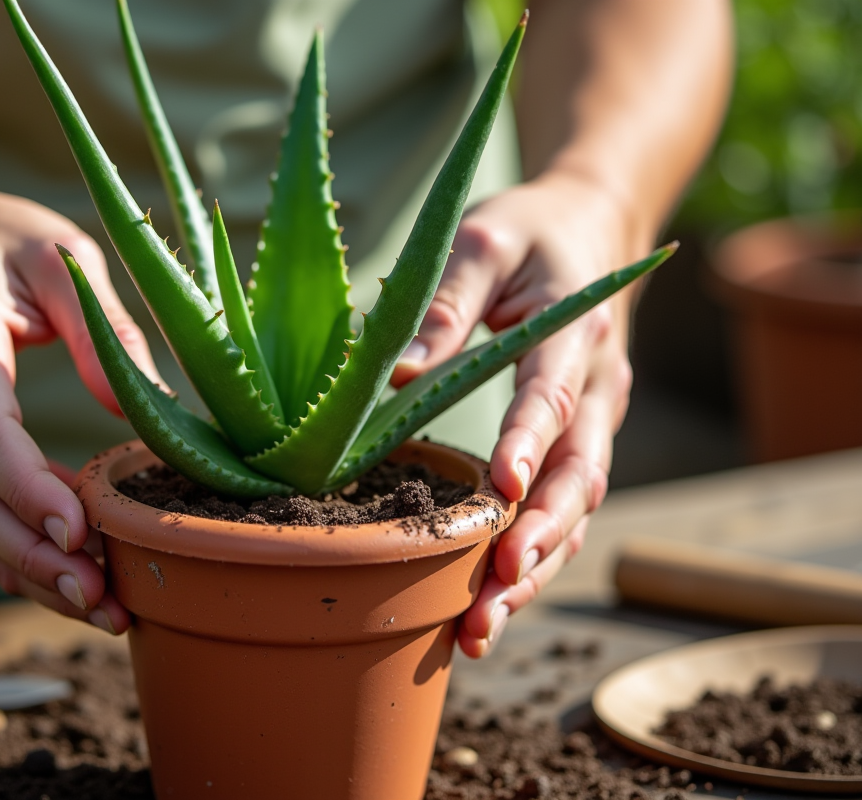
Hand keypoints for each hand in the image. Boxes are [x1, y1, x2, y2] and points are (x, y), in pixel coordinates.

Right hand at [0, 174, 162, 634]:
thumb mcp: (58, 255)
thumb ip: (103, 326)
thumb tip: (149, 404)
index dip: (32, 494)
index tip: (82, 536)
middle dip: (39, 560)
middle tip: (105, 600)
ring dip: (31, 575)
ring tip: (100, 609)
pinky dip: (15, 558)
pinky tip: (68, 583)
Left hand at [392, 171, 647, 657]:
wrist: (593, 233)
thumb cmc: (529, 232)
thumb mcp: (484, 237)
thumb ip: (447, 300)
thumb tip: (397, 375)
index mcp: (576, 333)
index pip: (553, 397)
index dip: (530, 445)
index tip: (504, 492)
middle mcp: (597, 389)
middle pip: (579, 478)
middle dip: (538, 539)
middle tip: (493, 593)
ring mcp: (593, 424)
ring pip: (576, 511)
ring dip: (535, 570)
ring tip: (482, 629)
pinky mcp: (577, 444)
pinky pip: (563, 510)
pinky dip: (534, 559)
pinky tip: (492, 604)